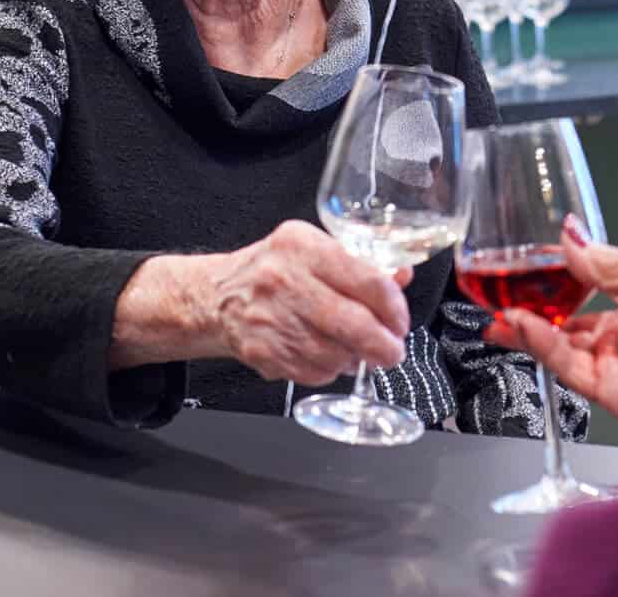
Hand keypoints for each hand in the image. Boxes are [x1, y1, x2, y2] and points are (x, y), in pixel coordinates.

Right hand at [110, 222, 412, 383]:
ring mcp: (270, 319)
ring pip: (335, 354)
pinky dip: (329, 369)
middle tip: (393, 351)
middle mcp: (283, 280)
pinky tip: (327, 356)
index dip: (393, 307)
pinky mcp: (262, 351)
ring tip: (357, 351)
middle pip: (352, 324)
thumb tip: (400, 276)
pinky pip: (313, 372)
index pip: (365, 279)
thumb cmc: (273, 271)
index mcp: (303, 246)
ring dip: (355, 358)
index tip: (401, 321)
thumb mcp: (313, 250)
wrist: (216, 298)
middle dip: (383, 345)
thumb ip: (359, 264)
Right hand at [484, 217, 617, 434]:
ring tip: (503, 309)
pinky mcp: (610, 393)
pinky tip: (524, 325)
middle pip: (569, 320)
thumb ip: (608, 262)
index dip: (560, 276)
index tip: (531, 262)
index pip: (591, 287)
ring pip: (561, 345)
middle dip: (534, 307)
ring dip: (530, 326)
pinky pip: (568, 367)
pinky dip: (542, 345)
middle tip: (505, 290)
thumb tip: (570, 236)